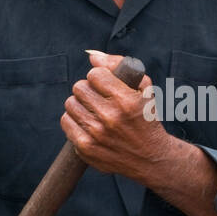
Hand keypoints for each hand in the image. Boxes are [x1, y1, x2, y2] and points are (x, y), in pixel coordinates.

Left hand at [61, 49, 169, 178]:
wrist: (150, 159)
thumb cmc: (147, 119)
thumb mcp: (144, 90)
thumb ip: (120, 66)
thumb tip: (92, 56)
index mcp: (126, 100)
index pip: (95, 74)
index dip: (100, 77)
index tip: (106, 84)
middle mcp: (110, 117)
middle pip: (79, 87)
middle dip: (89, 89)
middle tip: (98, 98)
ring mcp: (96, 134)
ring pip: (70, 103)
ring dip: (80, 104)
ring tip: (93, 110)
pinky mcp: (85, 147)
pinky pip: (66, 121)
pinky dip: (74, 120)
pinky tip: (87, 122)